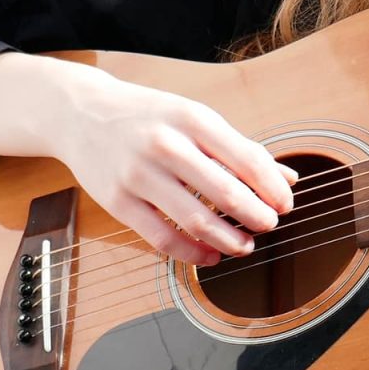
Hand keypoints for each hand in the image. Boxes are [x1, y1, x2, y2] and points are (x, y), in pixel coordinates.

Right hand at [53, 67, 296, 265]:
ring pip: (197, 221)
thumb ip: (242, 149)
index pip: (248, 160)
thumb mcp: (197, 119)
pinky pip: (163, 239)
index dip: (273, 189)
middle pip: (227, 194)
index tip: (286, 205)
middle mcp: (167, 146)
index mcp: (194, 120)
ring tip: (246, 246)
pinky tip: (211, 256)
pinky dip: (193, 254)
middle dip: (257, 217)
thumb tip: (288, 179)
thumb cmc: (150, 117)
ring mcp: (139, 175)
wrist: (80, 113)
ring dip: (230, 241)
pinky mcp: (118, 202)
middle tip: (269, 226)